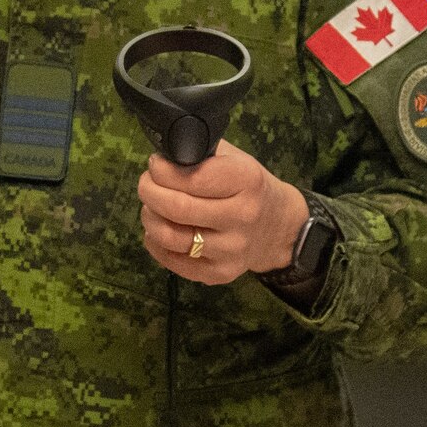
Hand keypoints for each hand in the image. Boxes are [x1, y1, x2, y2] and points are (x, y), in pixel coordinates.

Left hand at [136, 139, 307, 286]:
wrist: (279, 227)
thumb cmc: (247, 187)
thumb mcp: (234, 158)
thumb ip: (200, 153)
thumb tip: (161, 156)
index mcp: (247, 181)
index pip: (192, 177)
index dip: (162, 170)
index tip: (155, 164)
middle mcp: (242, 217)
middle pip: (176, 207)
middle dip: (149, 191)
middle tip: (147, 183)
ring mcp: (232, 249)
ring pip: (168, 236)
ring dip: (149, 217)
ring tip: (151, 206)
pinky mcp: (220, 273)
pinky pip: (171, 260)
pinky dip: (154, 242)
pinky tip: (159, 228)